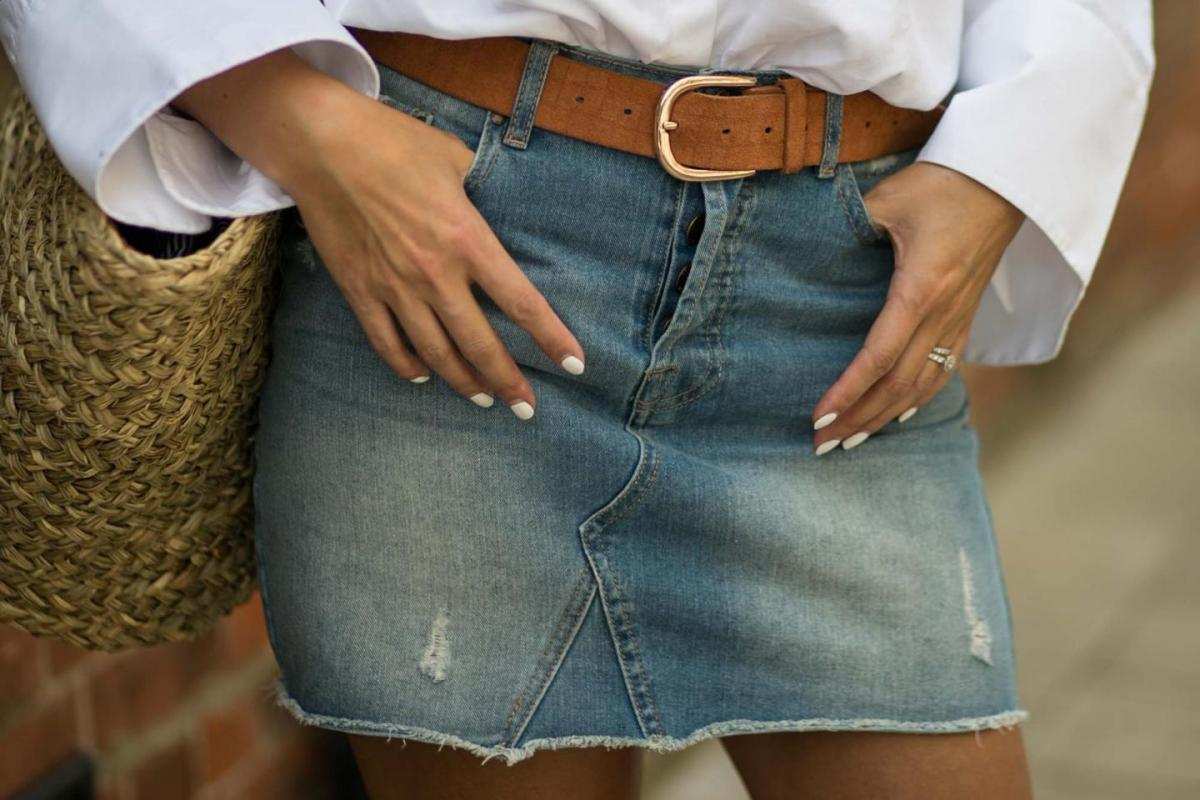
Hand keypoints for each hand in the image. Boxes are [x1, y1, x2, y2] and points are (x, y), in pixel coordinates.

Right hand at [174, 49, 583, 419]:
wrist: (320, 144)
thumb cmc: (392, 141)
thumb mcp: (454, 159)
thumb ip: (479, 191)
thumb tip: (490, 203)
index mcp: (468, 241)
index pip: (522, 303)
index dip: (552, 339)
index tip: (575, 365)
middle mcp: (436, 275)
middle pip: (480, 345)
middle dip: (508, 382)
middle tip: (527, 407)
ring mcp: (395, 288)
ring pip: (436, 354)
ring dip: (463, 382)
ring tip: (483, 399)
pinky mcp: (360, 291)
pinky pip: (387, 343)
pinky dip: (407, 366)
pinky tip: (424, 376)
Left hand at [811, 161, 1024, 453]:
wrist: (1009, 177)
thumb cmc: (945, 182)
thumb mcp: (890, 198)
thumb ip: (849, 225)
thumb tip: (812, 246)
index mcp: (921, 289)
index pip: (878, 357)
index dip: (848, 393)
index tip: (818, 419)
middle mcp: (944, 313)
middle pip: (898, 384)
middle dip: (858, 419)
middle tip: (821, 446)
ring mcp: (960, 318)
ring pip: (922, 384)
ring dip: (885, 417)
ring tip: (852, 442)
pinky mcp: (968, 315)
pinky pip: (944, 369)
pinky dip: (918, 398)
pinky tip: (900, 415)